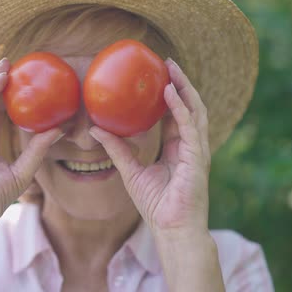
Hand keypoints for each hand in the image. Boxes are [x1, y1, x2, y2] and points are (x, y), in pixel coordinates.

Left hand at [89, 58, 210, 233]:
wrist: (171, 228)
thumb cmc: (155, 205)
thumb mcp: (130, 171)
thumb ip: (117, 149)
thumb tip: (94, 129)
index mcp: (178, 148)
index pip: (176, 115)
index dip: (170, 95)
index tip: (157, 76)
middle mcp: (190, 145)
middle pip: (189, 106)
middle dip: (180, 83)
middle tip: (166, 63)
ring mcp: (196, 149)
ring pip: (195, 110)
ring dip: (184, 87)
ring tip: (171, 69)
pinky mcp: (197, 156)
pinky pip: (189, 125)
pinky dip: (180, 107)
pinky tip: (168, 92)